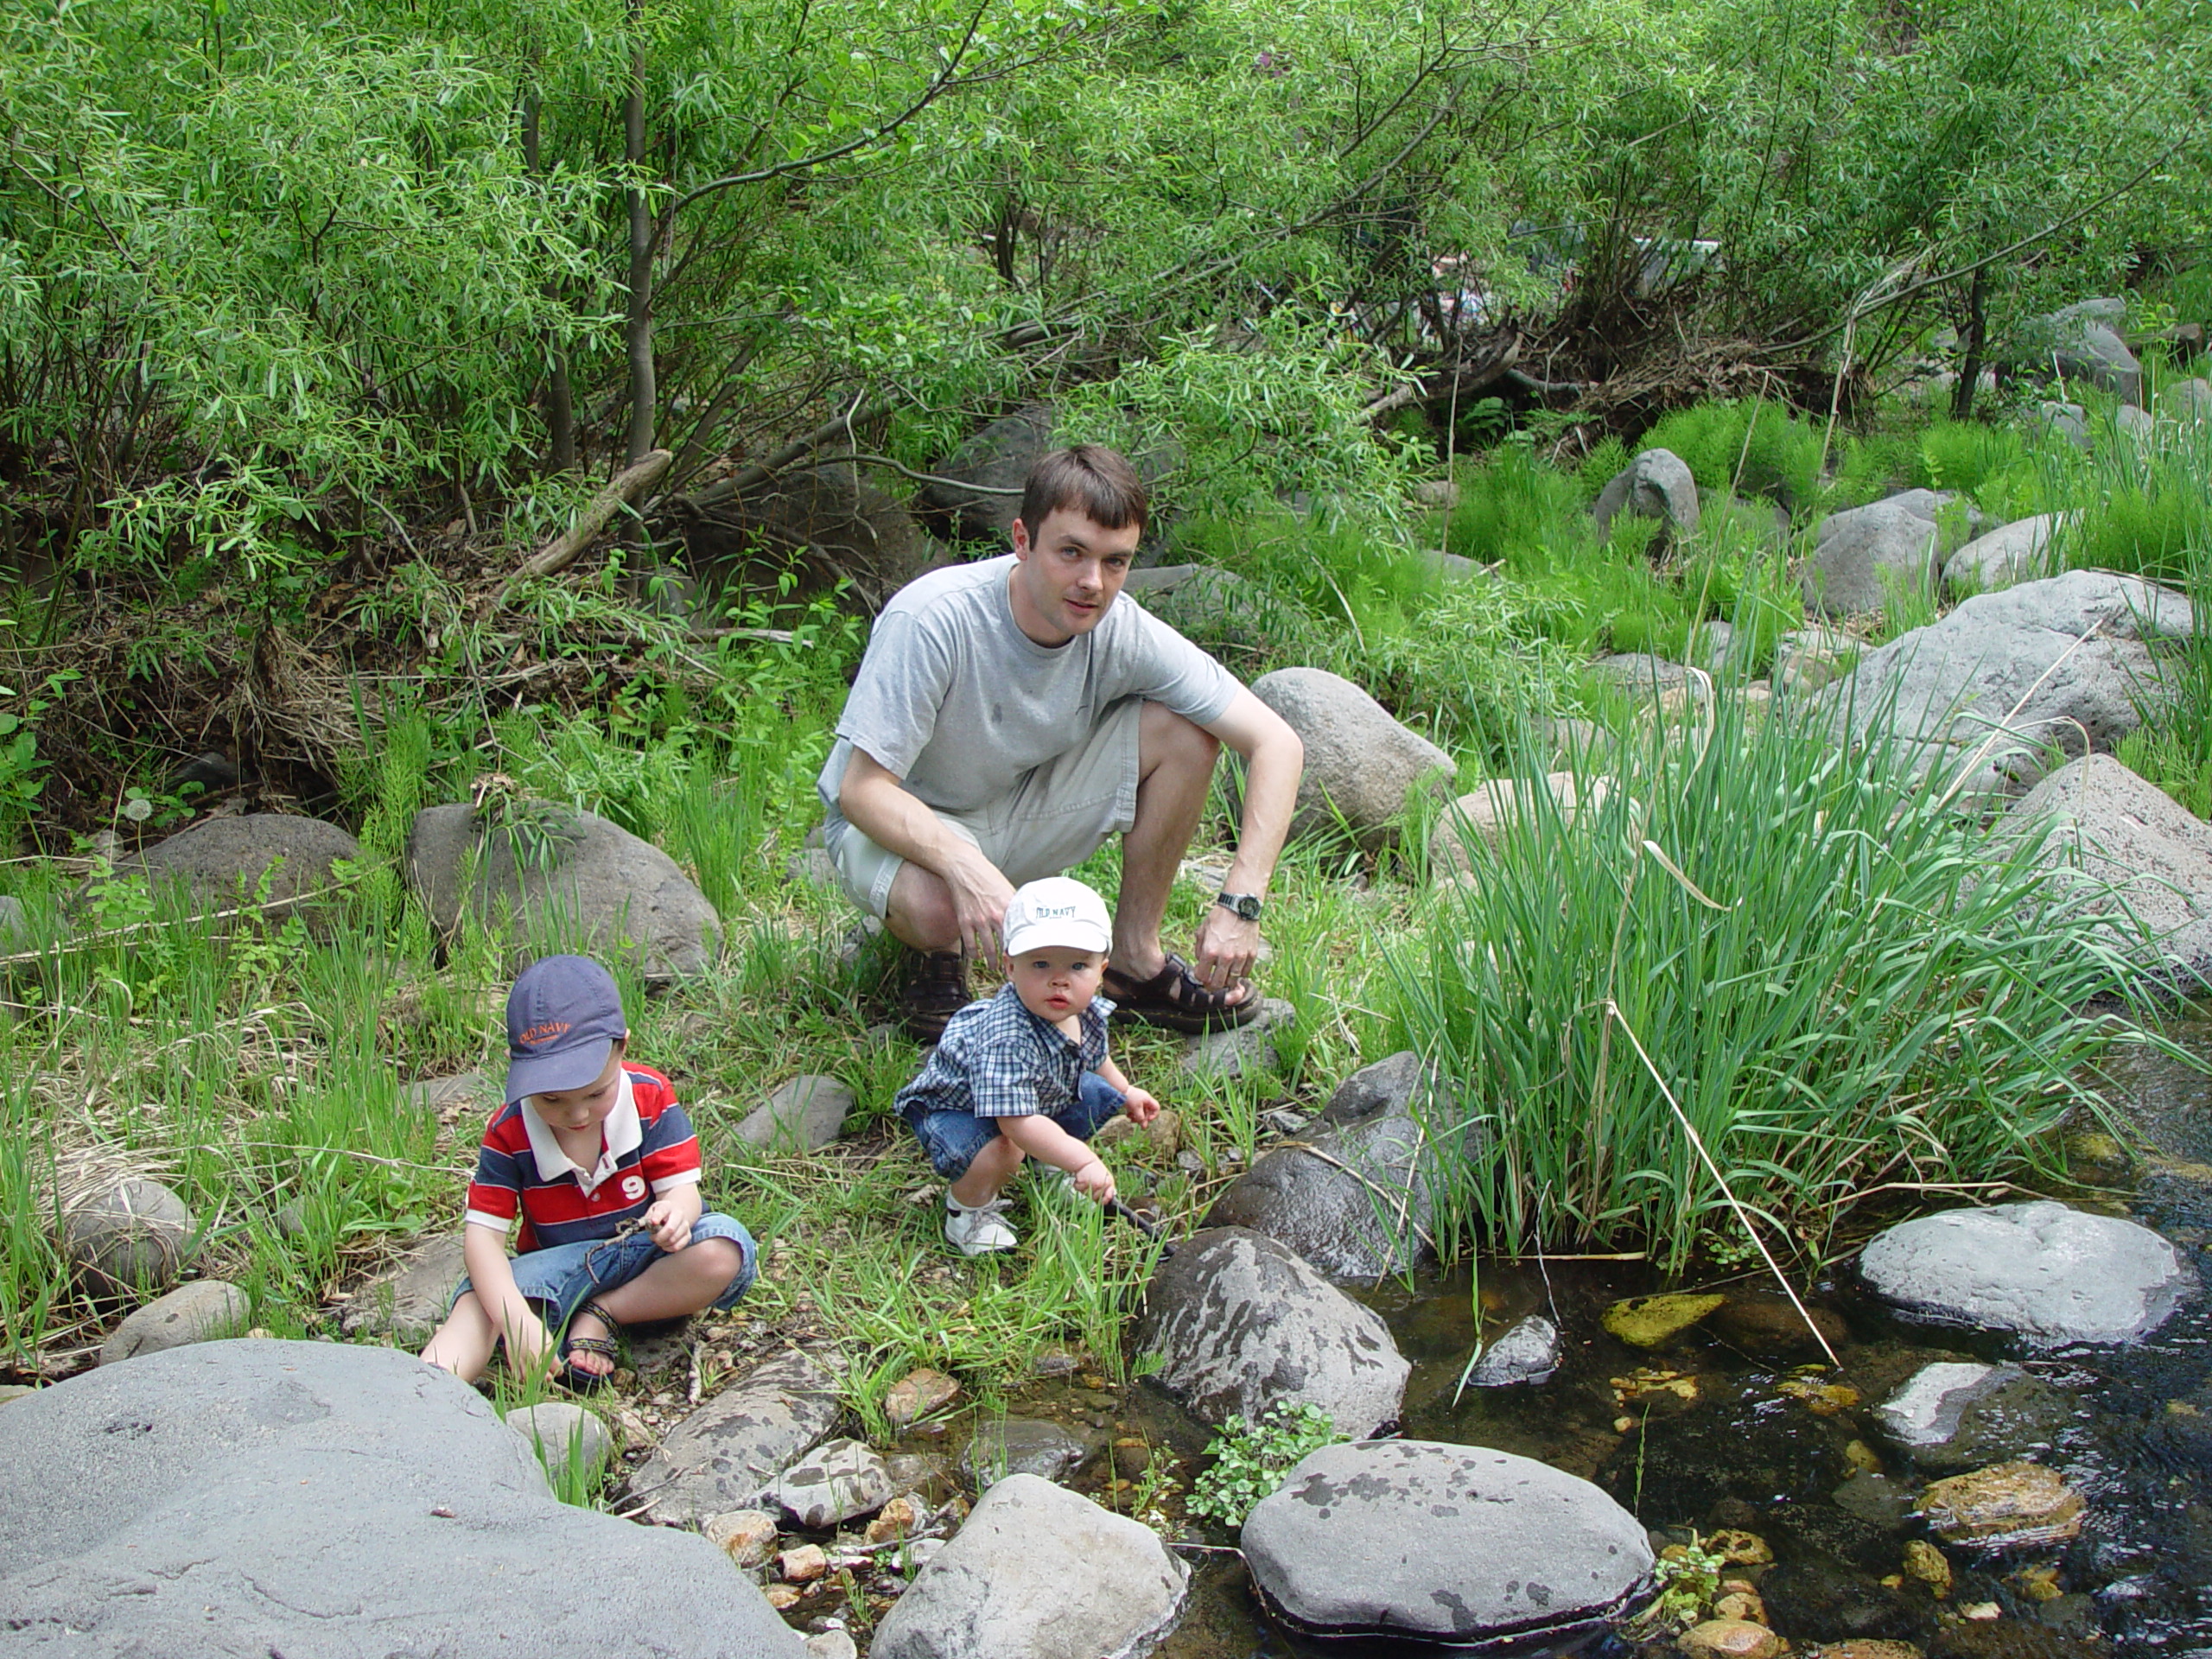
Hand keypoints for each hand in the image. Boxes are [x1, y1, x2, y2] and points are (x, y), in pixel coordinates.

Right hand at [503, 1305, 555, 1376]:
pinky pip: (518, 1375)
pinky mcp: (513, 1360)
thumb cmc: (534, 1327)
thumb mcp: (547, 1336)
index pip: (555, 1367)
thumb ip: (551, 1350)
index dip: (558, 1371)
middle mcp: (534, 1356)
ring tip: (538, 1376)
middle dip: (547, 1378)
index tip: (559, 1372)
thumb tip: (556, 1363)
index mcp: (546, 1349)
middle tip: (549, 1377)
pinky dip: (523, 1377)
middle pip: (543, 1376)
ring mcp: (522, 1359)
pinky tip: (527, 1374)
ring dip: (535, 1380)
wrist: (515, 1321)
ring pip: (530, 1378)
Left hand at [641, 1197, 693, 1252]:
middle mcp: (679, 1215)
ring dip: (663, 1243)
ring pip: (674, 1239)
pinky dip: (670, 1248)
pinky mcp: (688, 1235)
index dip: (657, 1217)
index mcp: (668, 1207)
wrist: (677, 1210)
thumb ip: (649, 1216)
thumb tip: (650, 1223)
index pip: (662, 1211)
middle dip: (659, 1237)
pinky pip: (679, 1246)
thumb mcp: (653, 1209)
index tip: (653, 1222)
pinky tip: (665, 1246)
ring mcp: (685, 1225)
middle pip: (670, 1229)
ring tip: (658, 1241)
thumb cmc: (662, 1212)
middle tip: (652, 1238)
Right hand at [940, 842, 1017, 962]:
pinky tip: (976, 957)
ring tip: (994, 967)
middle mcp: (995, 917)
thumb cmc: (987, 876)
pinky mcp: (965, 922)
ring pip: (988, 948)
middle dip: (1008, 960)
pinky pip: (970, 944)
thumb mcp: (1007, 888)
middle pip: (1005, 946)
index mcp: (1009, 908)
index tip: (1024, 957)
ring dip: (992, 961)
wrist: (965, 868)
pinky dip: (974, 953)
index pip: (1019, 934)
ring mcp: (979, 920)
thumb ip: (1014, 905)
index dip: (1022, 948)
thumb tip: (1024, 916)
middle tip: (1011, 969)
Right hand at [1072, 1157, 1116, 1203]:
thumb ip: (1105, 1188)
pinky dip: (1077, 1185)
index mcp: (1109, 1182)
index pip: (1109, 1196)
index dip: (1105, 1200)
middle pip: (1095, 1197)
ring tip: (1085, 1179)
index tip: (1102, 1201)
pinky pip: (1079, 1189)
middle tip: (1090, 1184)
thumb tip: (1105, 1200)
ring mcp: (1094, 1184)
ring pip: (1086, 1194)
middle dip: (1091, 1193)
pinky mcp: (1085, 1183)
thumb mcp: (1103, 1178)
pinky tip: (1080, 1178)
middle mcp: (1102, 1184)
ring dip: (1083, 1189)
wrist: (1085, 1160)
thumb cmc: (1094, 1169)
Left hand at [1119, 1086, 1161, 1126]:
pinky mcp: (1133, 1102)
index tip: (1148, 1119)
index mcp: (1148, 1099)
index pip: (1156, 1108)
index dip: (1154, 1115)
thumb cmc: (1129, 1098)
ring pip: (1141, 1112)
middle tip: (1138, 1124)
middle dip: (1143, 1118)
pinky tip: (1127, 1116)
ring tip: (1131, 1120)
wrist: (1118, 1090)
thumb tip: (1144, 1127)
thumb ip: (1141, 1118)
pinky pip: (1135, 1110)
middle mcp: (1144, 1100)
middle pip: (1147, 1112)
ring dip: (1136, 1117)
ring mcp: (1138, 1101)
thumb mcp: (1136, 1109)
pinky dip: (1132, 1114)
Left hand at [1190, 906, 1260, 994]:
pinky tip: (1235, 967)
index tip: (1201, 973)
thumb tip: (1200, 962)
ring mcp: (1240, 957)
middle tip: (1212, 980)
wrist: (1240, 907)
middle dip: (1213, 984)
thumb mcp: (1202, 931)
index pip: (1202, 976)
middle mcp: (1225, 957)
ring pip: (1233, 981)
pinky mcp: (1252, 955)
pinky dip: (1240, 973)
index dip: (1200, 977)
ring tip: (1224, 974)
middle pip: (1218, 984)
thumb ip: (1199, 950)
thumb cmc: (1219, 917)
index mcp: (1210, 951)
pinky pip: (1245, 973)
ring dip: (1227, 980)